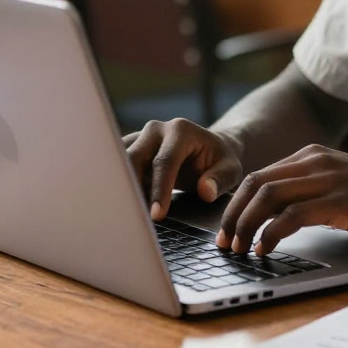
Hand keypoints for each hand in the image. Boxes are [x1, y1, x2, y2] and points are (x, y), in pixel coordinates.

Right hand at [123, 118, 244, 221]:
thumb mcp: (231, 169)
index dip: (159, 189)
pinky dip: (118, 186)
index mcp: (181, 131)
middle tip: (133, 217)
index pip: (164, 162)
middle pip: (133, 158)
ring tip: (124, 214)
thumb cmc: (221, 160)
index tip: (157, 215)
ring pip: (119, 161)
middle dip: (131, 188)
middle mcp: (156, 129)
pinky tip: (122, 206)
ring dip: (120, 186)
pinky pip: (116, 166)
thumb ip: (220, 179)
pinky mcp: (131, 148)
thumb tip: (206, 191)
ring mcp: (141, 137)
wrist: (211, 148)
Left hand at [219, 144, 347, 254]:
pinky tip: (265, 249)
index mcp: (315, 155)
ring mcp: (329, 178)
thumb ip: (315, 191)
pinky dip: (271, 233)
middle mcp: (317, 161)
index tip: (226, 229)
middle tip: (224, 243)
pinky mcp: (340, 200)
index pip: (259, 175)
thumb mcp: (344, 185)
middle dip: (232, 214)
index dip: (236, 203)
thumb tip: (280, 217)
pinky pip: (292, 215)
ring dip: (245, 225)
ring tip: (239, 249)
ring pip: (267, 196)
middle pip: (255, 182)